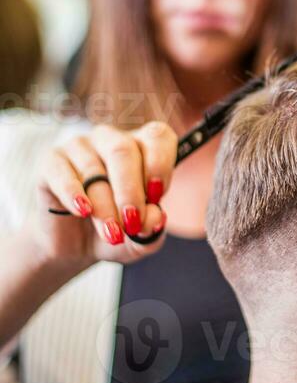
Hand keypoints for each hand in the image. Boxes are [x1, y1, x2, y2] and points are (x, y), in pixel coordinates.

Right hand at [30, 121, 177, 272]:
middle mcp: (111, 139)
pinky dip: (74, 194)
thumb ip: (153, 228)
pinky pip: (62, 172)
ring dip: (104, 206)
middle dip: (130, 191)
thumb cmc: (116, 230)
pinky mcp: (51, 162)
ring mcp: (79, 146)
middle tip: (132, 224)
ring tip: (111, 234)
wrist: (74, 246)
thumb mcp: (141, 238)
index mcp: (142, 147)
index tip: (157, 195)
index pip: (157, 136)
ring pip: (94, 169)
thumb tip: (155, 216)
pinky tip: (83, 211)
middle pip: (123, 150)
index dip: (160, 163)